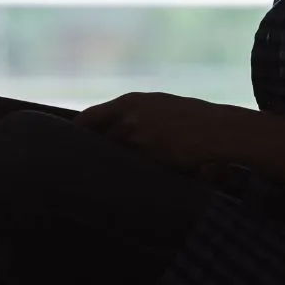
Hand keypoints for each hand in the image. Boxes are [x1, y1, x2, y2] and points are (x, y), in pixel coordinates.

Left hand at [74, 91, 238, 170]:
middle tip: (78, 165)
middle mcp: (129, 118)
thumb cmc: (190, 117)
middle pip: (96, 140)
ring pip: (113, 157)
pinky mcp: (151, 159)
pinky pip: (131, 170)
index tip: (66, 144)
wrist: (219, 130)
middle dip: (90, 153)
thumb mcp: (158, 105)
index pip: (88, 118)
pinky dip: (126, 176)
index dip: (76, 133)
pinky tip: (127, 182)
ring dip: (108, 167)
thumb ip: (131, 114)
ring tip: (102, 178)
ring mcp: (139, 140)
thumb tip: (108, 127)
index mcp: (130, 102)